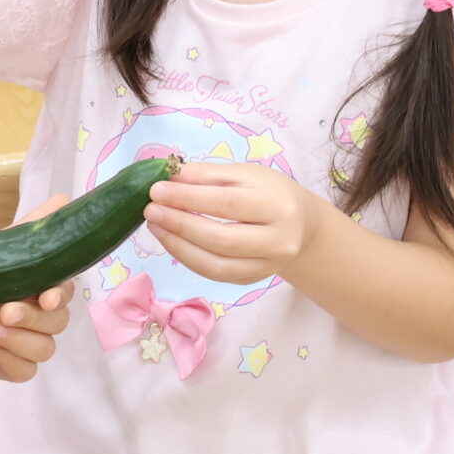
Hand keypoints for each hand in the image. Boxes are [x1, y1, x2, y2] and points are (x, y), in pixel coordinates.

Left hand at [0, 194, 73, 381]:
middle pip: (57, 324)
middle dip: (31, 319)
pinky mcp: (12, 366)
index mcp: (44, 288)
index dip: (59, 296)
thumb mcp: (4, 245)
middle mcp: (43, 318)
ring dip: (18, 340)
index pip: (66, 293)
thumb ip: (34, 225)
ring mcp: (29, 344)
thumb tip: (63, 200)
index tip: (45, 296)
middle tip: (4, 311)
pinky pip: (25, 371)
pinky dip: (9, 359)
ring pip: (44, 350)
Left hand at [144, 163, 328, 284]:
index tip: (156, 189)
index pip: (227, 203)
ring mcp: (266, 266)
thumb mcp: (245, 174)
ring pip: (215, 265)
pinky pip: (214, 274)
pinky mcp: (252, 280)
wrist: (302, 227)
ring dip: (178, 245)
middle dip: (180, 224)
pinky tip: (170, 239)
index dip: (188, 198)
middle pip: (221, 238)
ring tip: (155, 224)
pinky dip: (187, 257)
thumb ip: (207, 175)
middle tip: (150, 209)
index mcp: (278, 206)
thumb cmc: (270, 193)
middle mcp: (278, 242)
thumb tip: (167, 176)